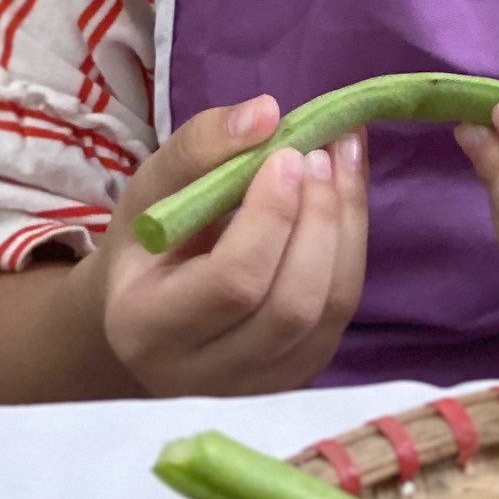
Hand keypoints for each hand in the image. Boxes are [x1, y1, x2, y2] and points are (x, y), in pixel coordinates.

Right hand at [87, 96, 368, 394]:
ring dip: (346, 225)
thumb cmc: (145, 244)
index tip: (288, 153)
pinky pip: (341, 313)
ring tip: (342, 158)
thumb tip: (268, 111)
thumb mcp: (150, 187)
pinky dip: (353, 245)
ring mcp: (258, 386)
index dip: (272, 216)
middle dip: (320, 218)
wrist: (146, 311)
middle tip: (323, 151)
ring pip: (328, 310)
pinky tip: (346, 194)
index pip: (232, 282)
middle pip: (291, 305)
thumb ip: (200, 147)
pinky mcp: (298, 376)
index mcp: (148, 328)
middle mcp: (205, 376)